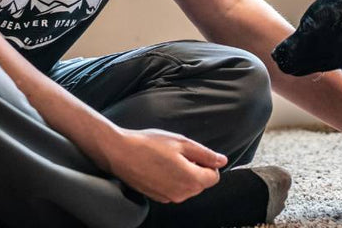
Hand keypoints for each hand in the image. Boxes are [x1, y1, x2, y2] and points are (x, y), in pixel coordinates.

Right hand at [104, 128, 227, 203]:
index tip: (194, 153)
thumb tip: (222, 161)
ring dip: (183, 174)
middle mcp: (182, 194)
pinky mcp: (157, 197)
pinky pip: (173, 189)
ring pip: (187, 187)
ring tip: (166, 159)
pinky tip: (158, 166)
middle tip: (178, 153)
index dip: (207, 163)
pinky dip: (171, 179)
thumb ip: (205, 154)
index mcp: (191, 180)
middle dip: (196, 169)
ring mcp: (168, 197)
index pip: (214, 177)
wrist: (120, 153)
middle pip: (201, 183)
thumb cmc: (149, 145)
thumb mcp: (181, 143)